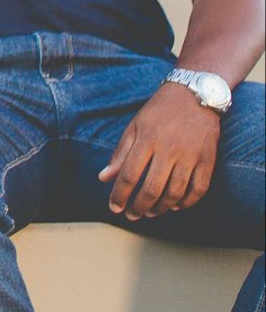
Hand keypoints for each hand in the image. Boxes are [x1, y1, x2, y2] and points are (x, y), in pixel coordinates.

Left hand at [99, 82, 219, 218]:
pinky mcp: (208, 159)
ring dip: (160, 208)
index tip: (114, 207)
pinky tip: (175, 206)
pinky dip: (187, 202)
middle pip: (151, 188)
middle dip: (138, 207)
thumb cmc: (159, 112)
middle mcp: (169, 150)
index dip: (119, 195)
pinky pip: (199, 188)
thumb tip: (103, 178)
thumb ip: (120, 154)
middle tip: (132, 215)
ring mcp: (191, 156)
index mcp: (147, 140)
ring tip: (150, 213)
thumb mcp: (134, 127)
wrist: (195, 95)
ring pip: (175, 192)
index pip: (129, 175)